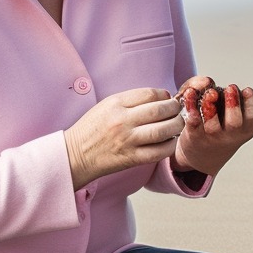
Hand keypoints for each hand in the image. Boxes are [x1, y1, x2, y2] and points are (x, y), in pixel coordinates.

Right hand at [65, 88, 183, 190]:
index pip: (149, 94)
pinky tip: (171, 141)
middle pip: (160, 110)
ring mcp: (128, 140)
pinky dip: (170, 145)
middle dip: (174, 109)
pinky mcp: (131, 158)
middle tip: (177, 110)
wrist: (75, 154)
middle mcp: (122, 121)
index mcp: (115, 104)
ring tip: (177, 124)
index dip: (164, 94)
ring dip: (176, 126)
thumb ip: (130, 101)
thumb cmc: (92, 129)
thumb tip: (160, 97)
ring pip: (163, 130)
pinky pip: (159, 151)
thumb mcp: (106, 106)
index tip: (167, 98)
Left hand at [172, 80, 252, 176]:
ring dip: (211, 106)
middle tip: (230, 88)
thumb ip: (232, 102)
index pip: (252, 117)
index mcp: (243, 131)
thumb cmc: (219, 135)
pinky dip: (191, 107)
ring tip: (211, 92)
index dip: (251, 102)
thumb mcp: (235, 123)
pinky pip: (193, 122)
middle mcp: (229, 137)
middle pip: (235, 123)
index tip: (246, 90)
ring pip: (212, 125)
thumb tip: (215, 82)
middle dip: (233, 103)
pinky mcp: (194, 137)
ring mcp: (211, 138)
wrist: (201, 158)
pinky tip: (191, 94)